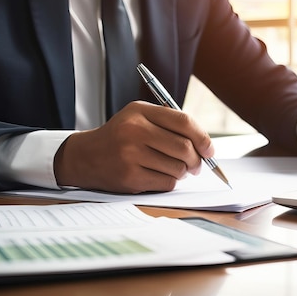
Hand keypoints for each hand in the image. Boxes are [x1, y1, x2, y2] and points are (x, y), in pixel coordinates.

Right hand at [54, 101, 213, 193]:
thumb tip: (205, 144)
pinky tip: (160, 176)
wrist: (86, 156)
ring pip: (178, 168)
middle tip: (197, 165)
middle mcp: (135, 131)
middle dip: (197, 159)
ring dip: (183, 172)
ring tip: (176, 169)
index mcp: (140, 112)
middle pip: (184, 147)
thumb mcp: (138, 117)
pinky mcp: (130, 177)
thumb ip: (169, 123)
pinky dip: (170, 182)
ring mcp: (131, 155)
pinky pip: (166, 183)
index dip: (203, 137)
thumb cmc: (120, 137)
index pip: (183, 121)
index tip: (210, 149)